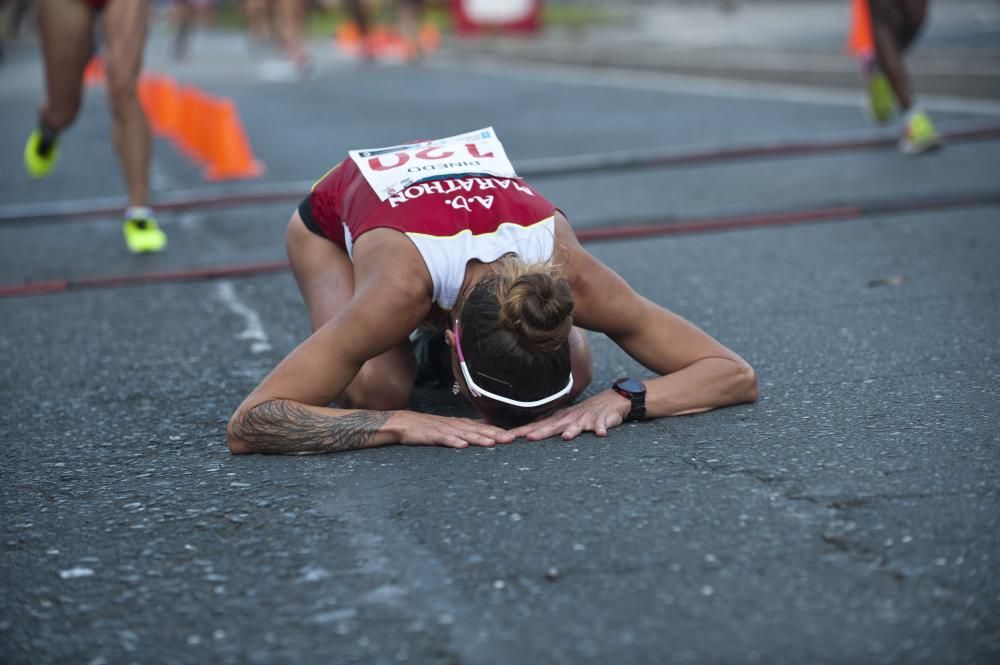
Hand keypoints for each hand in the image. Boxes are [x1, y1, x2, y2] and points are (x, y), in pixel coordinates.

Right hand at [390, 411, 514, 448]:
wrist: (405, 423)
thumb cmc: (431, 427)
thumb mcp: (453, 426)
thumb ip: (471, 428)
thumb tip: (490, 429)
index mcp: (463, 424)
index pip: (485, 427)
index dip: (501, 431)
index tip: (517, 436)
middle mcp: (457, 425)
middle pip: (479, 430)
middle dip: (496, 434)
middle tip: (511, 439)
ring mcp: (445, 430)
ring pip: (465, 434)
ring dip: (478, 438)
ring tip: (491, 443)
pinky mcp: (432, 435)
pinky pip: (444, 439)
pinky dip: (453, 442)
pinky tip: (461, 446)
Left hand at [508, 390, 630, 441]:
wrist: (609, 401)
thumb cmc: (583, 413)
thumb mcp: (563, 417)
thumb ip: (547, 423)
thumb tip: (526, 429)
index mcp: (558, 419)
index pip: (537, 426)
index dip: (522, 431)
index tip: (507, 437)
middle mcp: (569, 419)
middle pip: (553, 426)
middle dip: (541, 432)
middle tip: (528, 438)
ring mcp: (585, 419)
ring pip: (577, 426)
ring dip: (572, 431)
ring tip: (566, 437)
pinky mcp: (600, 420)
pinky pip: (601, 425)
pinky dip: (600, 428)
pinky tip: (600, 434)